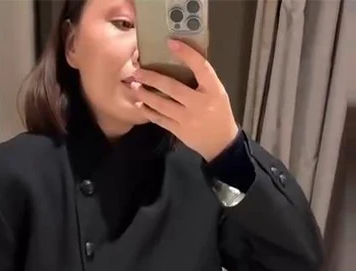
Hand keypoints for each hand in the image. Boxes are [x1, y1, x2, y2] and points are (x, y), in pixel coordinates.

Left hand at [133, 39, 239, 162]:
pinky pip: (160, 119)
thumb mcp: (217, 92)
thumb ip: (202, 79)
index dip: (186, 53)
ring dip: (146, 94)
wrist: (221, 142)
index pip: (200, 67)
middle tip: (137, 71)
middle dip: (152, 78)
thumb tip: (180, 61)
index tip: (170, 42)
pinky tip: (140, 104)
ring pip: (162, 104)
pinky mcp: (179, 131)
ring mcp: (188, 119)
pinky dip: (148, 111)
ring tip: (134, 86)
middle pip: (172, 87)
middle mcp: (200, 103)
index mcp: (213, 90)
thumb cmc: (218, 112)